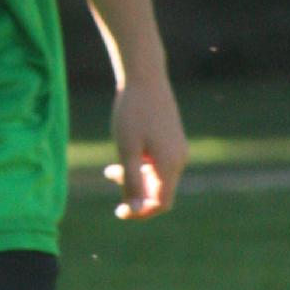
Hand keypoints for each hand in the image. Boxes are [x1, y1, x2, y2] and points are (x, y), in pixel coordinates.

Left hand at [103, 74, 187, 218]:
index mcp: (170, 164)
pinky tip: (124, 153)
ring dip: (135, 178)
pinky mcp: (172, 140)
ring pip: (157, 177)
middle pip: (159, 192)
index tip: (118, 211)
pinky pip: (159, 164)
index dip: (140, 212)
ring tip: (111, 167)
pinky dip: (141, 165)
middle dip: (135, 192)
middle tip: (110, 174)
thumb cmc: (132, 112)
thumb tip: (134, 210)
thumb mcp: (127, 150)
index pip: (161, 204)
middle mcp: (179, 159)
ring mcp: (178, 149)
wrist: (144, 76)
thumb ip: (132, 182)